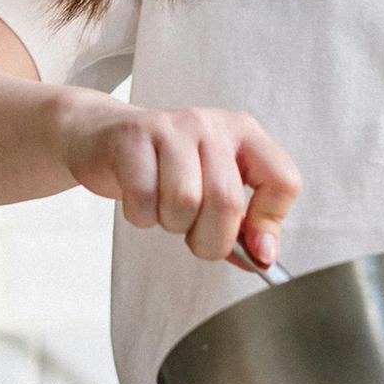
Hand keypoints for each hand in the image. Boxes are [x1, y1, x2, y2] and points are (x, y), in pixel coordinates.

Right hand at [56, 95, 303, 266]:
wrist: (101, 137)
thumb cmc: (164, 168)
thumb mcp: (212, 187)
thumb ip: (241, 223)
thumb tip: (262, 258)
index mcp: (244, 134)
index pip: (282, 180)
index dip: (270, 223)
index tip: (256, 249)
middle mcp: (211, 125)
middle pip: (226, 200)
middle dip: (210, 239)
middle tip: (196, 238)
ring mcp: (171, 127)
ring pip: (184, 201)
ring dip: (172, 224)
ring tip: (165, 210)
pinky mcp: (132, 137)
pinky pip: (143, 199)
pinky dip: (141, 217)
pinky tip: (141, 201)